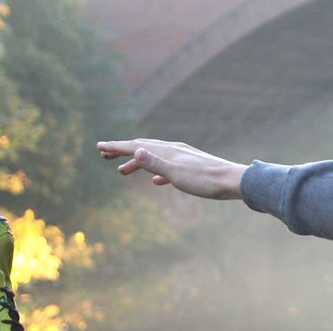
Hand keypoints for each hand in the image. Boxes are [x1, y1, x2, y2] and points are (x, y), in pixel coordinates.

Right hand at [97, 138, 247, 199]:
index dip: (116, 146)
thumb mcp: (177, 174)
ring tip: (123, 172)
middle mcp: (173, 150)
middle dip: (122, 151)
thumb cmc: (205, 181)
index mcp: (167, 151)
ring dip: (136, 162)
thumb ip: (155, 163)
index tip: (99, 147)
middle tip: (104, 155)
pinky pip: (167, 167)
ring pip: (153, 157)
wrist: (233, 181)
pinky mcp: (190, 167)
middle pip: (142, 148)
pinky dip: (155, 171)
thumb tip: (134, 150)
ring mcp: (182, 157)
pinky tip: (155, 181)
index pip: (136, 146)